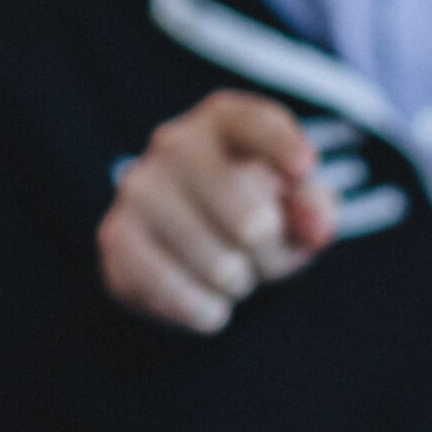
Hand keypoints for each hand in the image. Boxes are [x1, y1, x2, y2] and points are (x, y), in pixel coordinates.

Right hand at [97, 91, 340, 333]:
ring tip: (228, 270)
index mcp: (223, 119)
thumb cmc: (249, 212)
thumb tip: (315, 229)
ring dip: (239, 285)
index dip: (283, 147)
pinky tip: (202, 296)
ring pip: (221, 267)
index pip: (257, 126)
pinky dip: (207, 311)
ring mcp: (138, 188)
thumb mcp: (295, 203)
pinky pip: (181, 296)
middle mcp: (174, 143)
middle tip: (260, 253)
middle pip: (252, 221)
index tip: (304, 167)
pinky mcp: (115, 237)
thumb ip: (316, 207)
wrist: (178, 247)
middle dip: (271, 255)